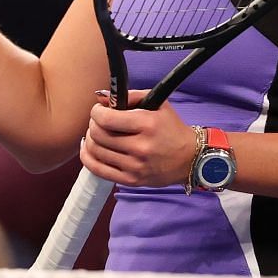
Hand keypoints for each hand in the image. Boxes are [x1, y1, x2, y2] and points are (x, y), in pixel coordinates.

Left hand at [79, 89, 198, 187]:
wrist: (190, 159)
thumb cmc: (172, 128)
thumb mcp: (158, 103)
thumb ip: (129, 96)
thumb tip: (101, 96)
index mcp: (147, 125)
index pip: (106, 119)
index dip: (96, 112)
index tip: (99, 110)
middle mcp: (141, 147)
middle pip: (98, 134)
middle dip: (93, 124)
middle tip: (99, 121)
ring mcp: (135, 166)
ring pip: (95, 151)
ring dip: (90, 139)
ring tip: (97, 133)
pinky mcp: (132, 181)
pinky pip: (98, 170)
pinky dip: (88, 157)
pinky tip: (90, 149)